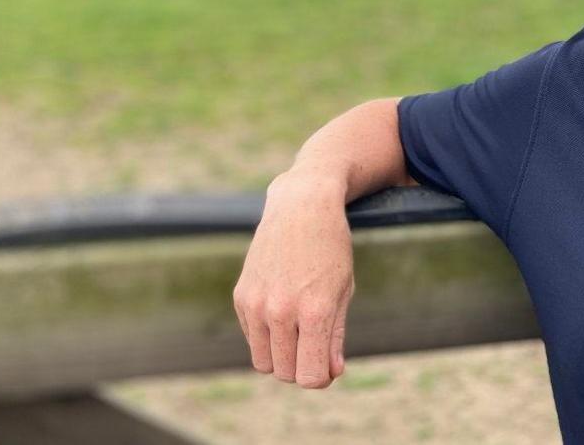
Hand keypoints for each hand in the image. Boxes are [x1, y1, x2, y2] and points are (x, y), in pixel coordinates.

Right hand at [233, 170, 354, 387]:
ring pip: (264, 362)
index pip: (311, 376)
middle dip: (302, 368)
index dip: (322, 377)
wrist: (301, 207)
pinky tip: (282, 308)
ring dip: (282, 357)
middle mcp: (281, 310)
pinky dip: (267, 336)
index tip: (328, 365)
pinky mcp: (241, 296)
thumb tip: (331, 374)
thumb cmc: (330, 249)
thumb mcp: (343, 291)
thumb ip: (335, 337)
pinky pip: (253, 338)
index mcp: (314, 311)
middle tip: (315, 346)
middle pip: (286, 374)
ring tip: (299, 332)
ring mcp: (257, 304)